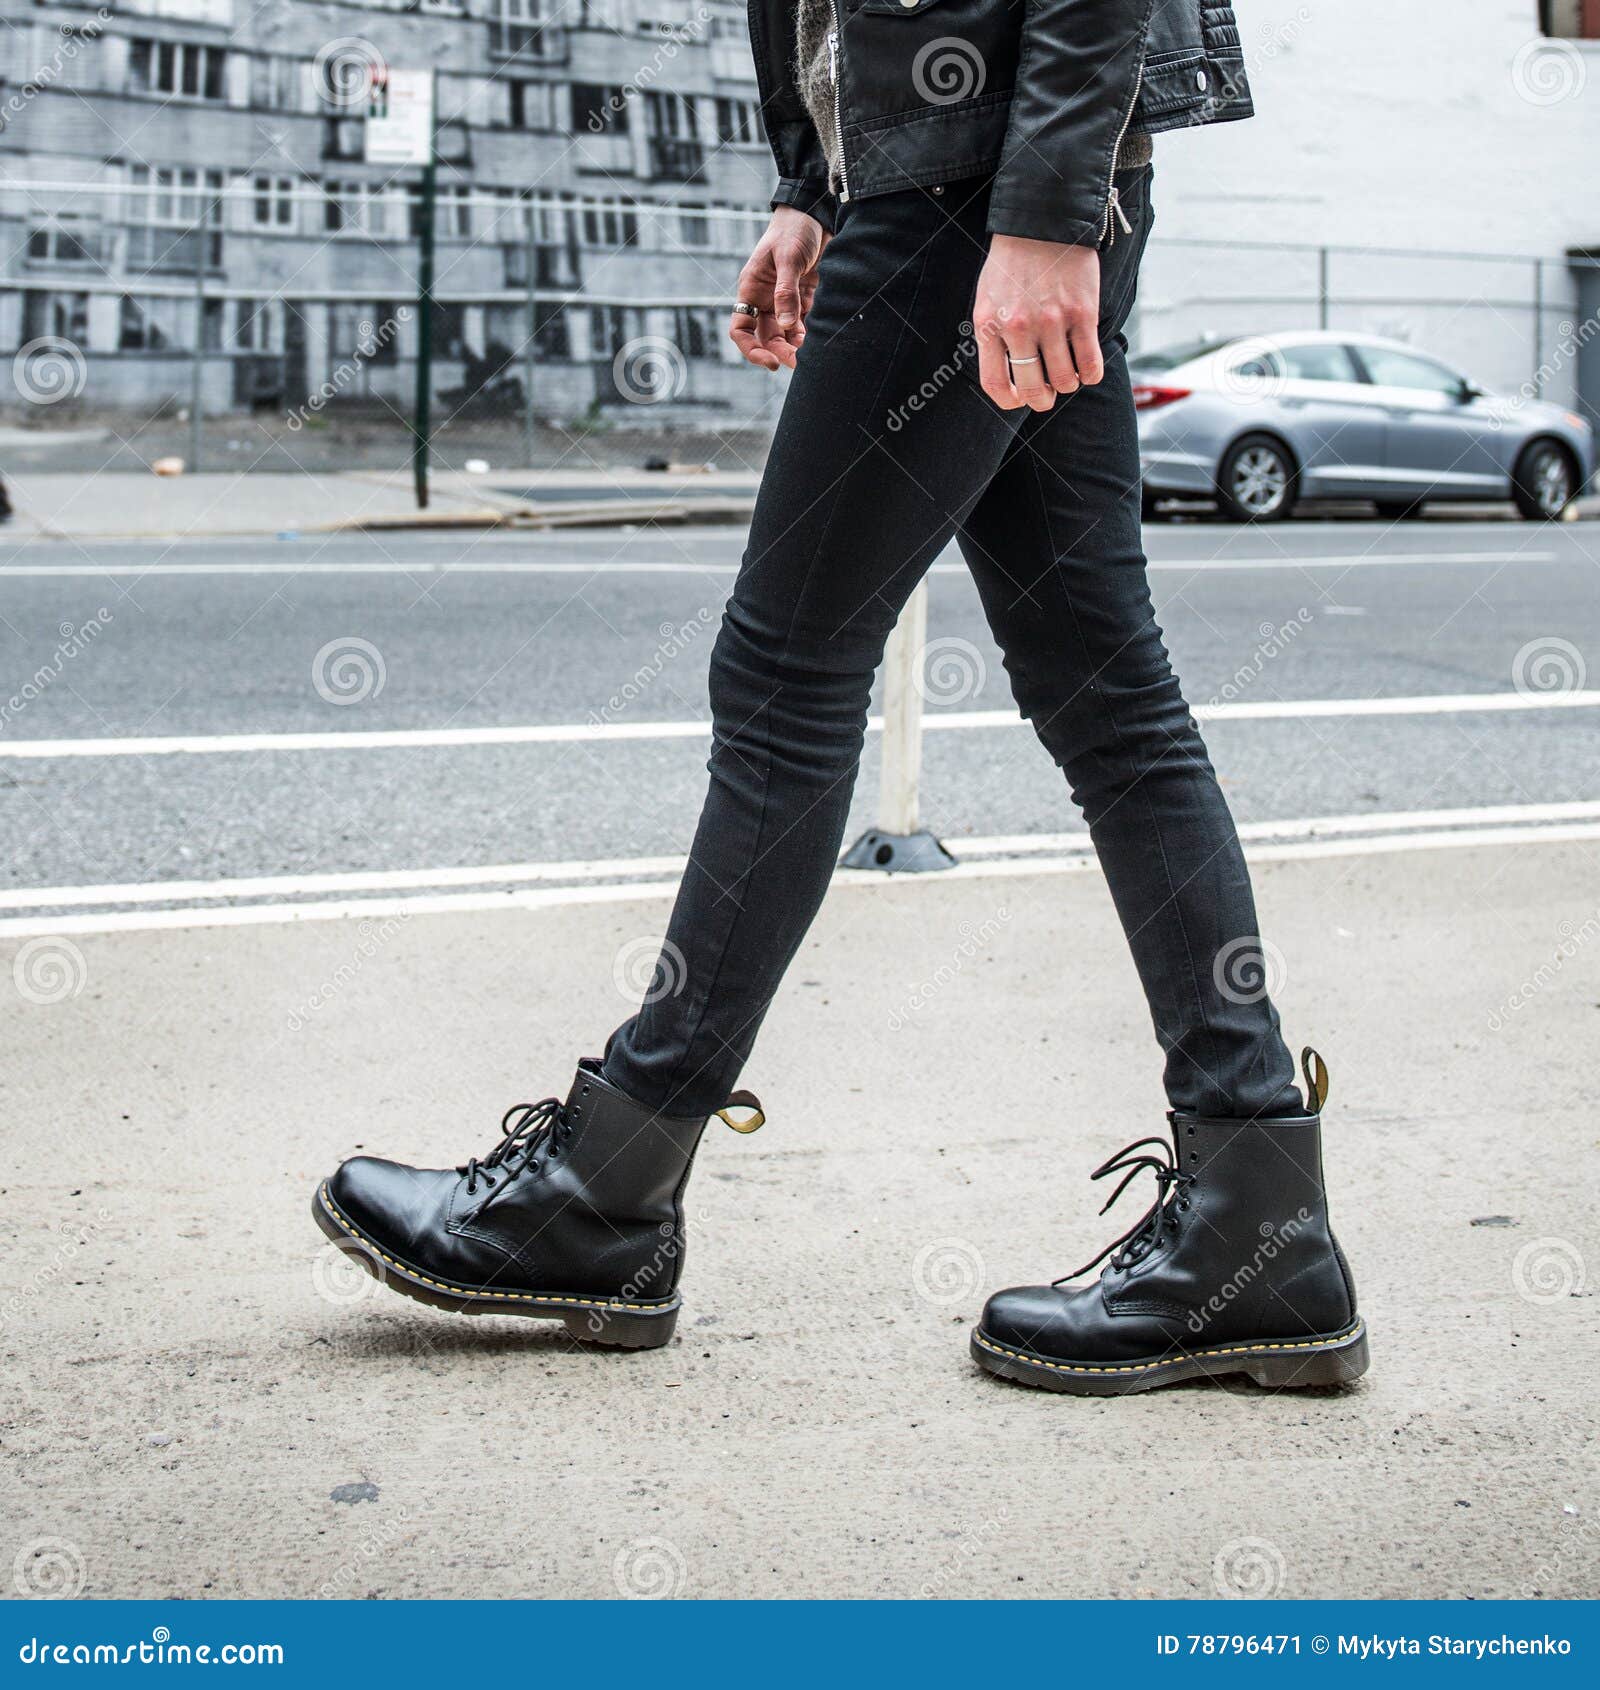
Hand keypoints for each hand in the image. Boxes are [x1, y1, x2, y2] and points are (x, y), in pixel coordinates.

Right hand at [728, 208, 827, 371]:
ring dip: (798, 345)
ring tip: (812, 352)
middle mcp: (765, 299)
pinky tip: (821, 337)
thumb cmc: (794, 228)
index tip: (770, 362)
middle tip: (799, 362)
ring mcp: (785, 300)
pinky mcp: (805, 297)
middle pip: (767, 337)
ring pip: (788, 334)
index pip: (741, 329)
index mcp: (752, 290)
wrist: (816, 212)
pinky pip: (806, 323)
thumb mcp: (788, 257)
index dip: (751, 350)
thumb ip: (787, 292)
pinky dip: (811, 332)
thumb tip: (787, 327)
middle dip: (781, 351)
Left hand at [973, 235, 1102, 411]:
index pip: (996, 385)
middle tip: (1048, 394)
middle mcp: (1018, 327)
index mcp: (990, 325)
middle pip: (1032, 389)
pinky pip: (1090, 364)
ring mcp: (1052, 321)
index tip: (1020, 399)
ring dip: (1067, 384)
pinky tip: (1088, 369)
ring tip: (1068, 374)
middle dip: (1041, 399)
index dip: (1010, 402)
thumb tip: (1007, 378)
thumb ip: (993, 336)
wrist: (1044, 221)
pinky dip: (1090, 374)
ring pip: (1064, 381)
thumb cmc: (1013, 263)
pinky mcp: (1083, 313)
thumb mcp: (988, 298)